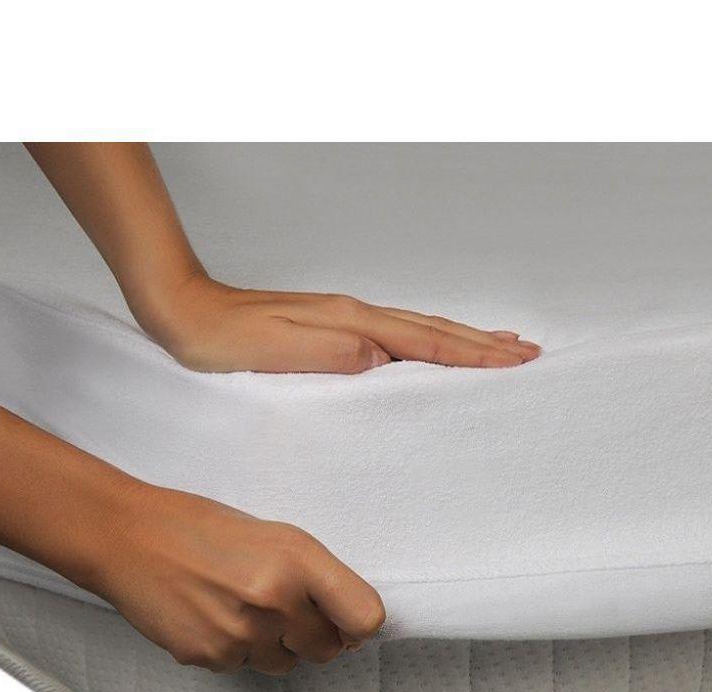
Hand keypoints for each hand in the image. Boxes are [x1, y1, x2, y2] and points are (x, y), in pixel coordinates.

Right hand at [92, 484, 385, 674]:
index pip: (365, 618)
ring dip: (271, 645)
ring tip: (239, 606)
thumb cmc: (203, 529)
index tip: (345, 622)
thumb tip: (351, 626)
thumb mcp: (275, 535)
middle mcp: (275, 599)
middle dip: (312, 637)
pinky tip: (210, 615)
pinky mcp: (209, 656)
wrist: (127, 537)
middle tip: (282, 609)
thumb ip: (317, 577)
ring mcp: (241, 633)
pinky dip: (233, 649)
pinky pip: (241, 666)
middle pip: (327, 651)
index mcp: (298, 559)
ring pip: (284, 664)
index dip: (357, 625)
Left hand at [136, 273, 541, 373]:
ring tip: (500, 343)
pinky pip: (399, 333)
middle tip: (528, 353)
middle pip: (435, 329)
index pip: (426, 344)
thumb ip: (332, 355)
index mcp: (351, 324)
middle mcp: (356, 316)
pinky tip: (431, 343)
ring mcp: (347, 317)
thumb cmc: (221, 341)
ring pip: (421, 328)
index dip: (474, 356)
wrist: (182, 310)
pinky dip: (430, 338)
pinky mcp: (334, 325)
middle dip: (484, 344)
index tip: (515, 363)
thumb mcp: (275, 354)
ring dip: (464, 337)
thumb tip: (383, 358)